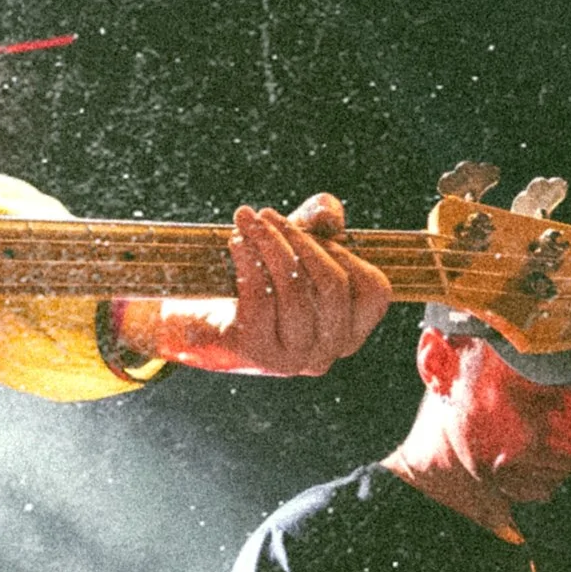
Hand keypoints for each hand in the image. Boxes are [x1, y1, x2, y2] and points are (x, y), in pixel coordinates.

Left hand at [127, 194, 393, 377]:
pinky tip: (235, 241)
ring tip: (246, 221)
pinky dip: (248, 260)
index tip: (308, 228)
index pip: (373, 291)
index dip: (344, 252)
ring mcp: (293, 358)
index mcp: (348, 332)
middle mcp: (327, 352)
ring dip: (269, 244)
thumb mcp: (291, 247)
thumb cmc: (254, 281)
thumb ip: (318, 223)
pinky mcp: (256, 353)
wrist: (196, 319)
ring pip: (295, 290)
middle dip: (298, 239)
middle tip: (265, 214)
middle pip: (332, 285)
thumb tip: (329, 213)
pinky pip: (260, 298)